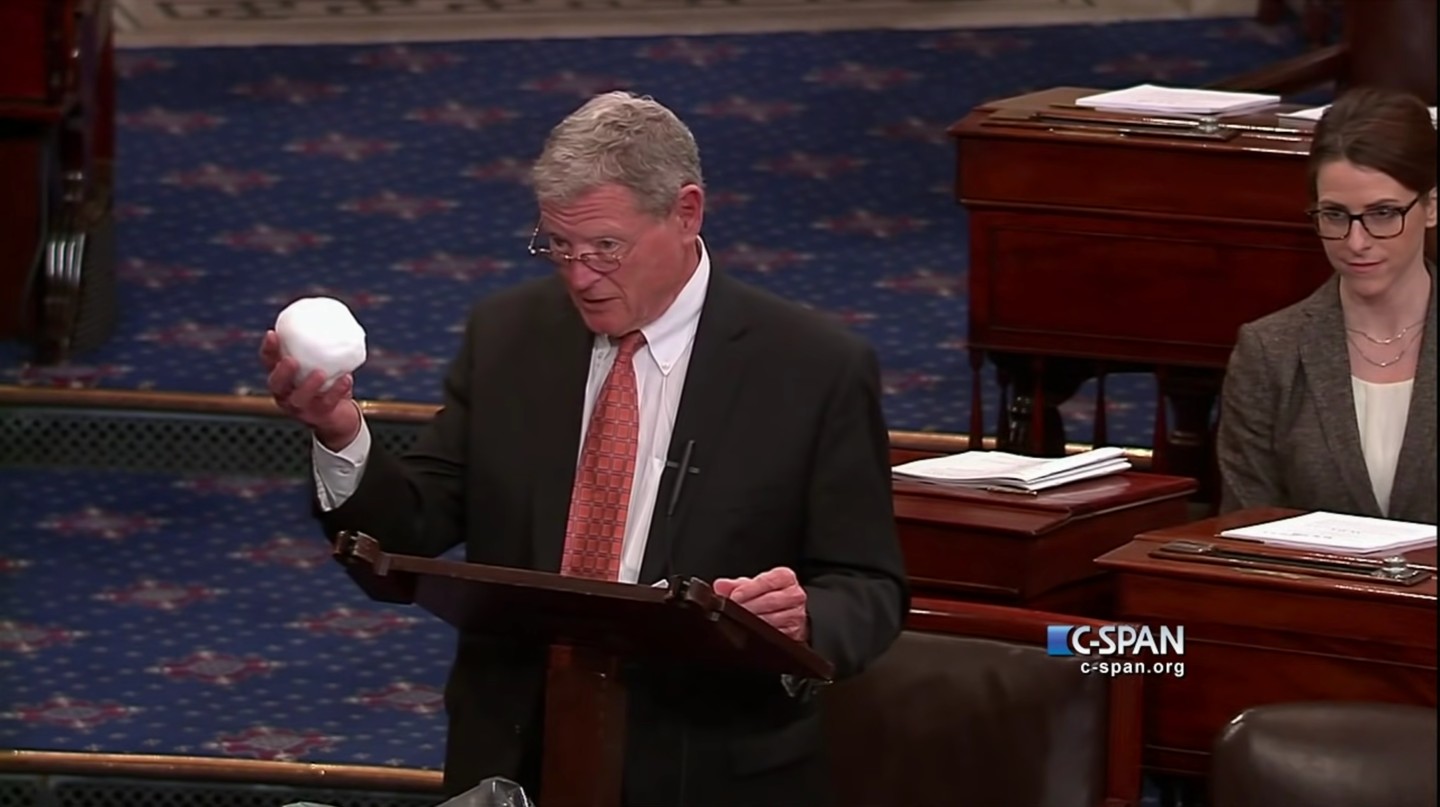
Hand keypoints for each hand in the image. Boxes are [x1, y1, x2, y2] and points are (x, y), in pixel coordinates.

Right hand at [259, 330, 359, 449]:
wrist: (339, 418)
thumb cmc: (327, 386)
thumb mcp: (321, 365)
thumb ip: (320, 348)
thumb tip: (333, 316)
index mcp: (282, 379)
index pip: (268, 363)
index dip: (268, 350)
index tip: (273, 333)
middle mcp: (286, 395)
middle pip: (276, 384)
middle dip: (281, 372)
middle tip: (291, 360)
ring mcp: (301, 409)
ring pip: (299, 399)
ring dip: (308, 385)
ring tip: (320, 373)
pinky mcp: (319, 417)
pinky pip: (327, 404)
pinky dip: (337, 391)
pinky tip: (346, 379)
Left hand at [713, 567, 808, 642]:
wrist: (782, 614)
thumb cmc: (766, 596)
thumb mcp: (750, 587)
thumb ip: (734, 585)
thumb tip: (720, 586)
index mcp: (785, 577)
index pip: (767, 581)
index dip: (748, 590)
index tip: (734, 597)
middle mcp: (795, 594)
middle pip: (770, 601)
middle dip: (749, 607)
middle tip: (733, 612)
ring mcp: (797, 614)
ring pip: (773, 619)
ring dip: (754, 622)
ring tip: (740, 622)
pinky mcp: (796, 632)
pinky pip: (777, 634)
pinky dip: (762, 635)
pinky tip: (752, 633)